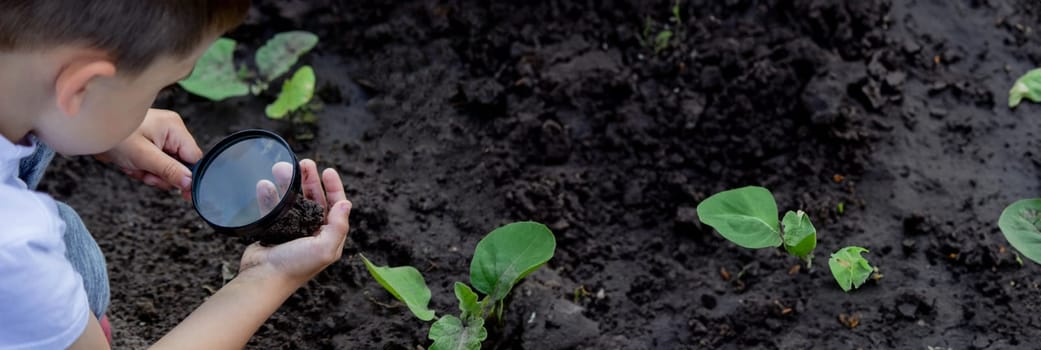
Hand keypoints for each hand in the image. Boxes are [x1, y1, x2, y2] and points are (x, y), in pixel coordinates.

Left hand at [95, 108, 201, 199]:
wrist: (85, 130)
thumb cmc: (113, 137)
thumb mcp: (143, 156)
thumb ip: (169, 170)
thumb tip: (190, 182)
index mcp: (174, 128)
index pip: (194, 158)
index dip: (188, 175)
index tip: (183, 193)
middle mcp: (170, 131)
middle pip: (180, 164)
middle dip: (161, 174)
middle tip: (144, 173)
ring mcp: (159, 137)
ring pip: (166, 167)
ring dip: (150, 173)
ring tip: (133, 167)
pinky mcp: (150, 144)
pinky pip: (155, 164)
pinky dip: (143, 169)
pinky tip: (130, 165)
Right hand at [239, 159, 351, 285]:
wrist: (262, 279)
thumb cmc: (295, 265)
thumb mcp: (325, 248)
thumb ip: (338, 226)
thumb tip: (346, 203)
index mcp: (328, 237)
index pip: (335, 206)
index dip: (334, 187)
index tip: (328, 170)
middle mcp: (312, 232)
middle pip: (314, 199)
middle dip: (309, 180)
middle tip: (304, 162)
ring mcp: (291, 230)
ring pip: (292, 200)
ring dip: (288, 183)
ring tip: (281, 168)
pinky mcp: (273, 230)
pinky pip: (273, 207)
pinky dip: (269, 196)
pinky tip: (264, 184)